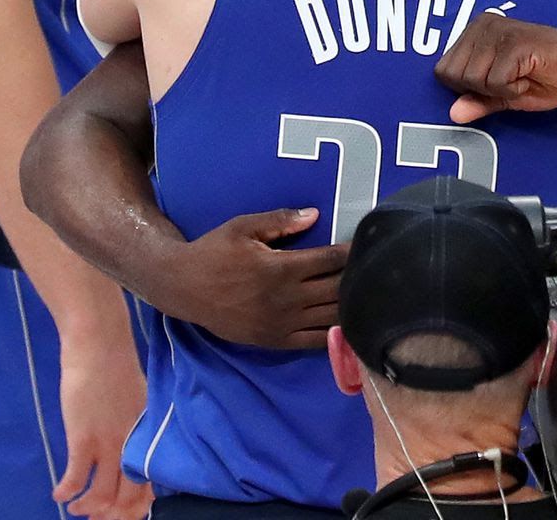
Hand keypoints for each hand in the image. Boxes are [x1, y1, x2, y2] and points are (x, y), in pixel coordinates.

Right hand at [54, 334, 153, 519]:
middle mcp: (133, 446)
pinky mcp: (84, 437)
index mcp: (147, 438)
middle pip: (127, 498)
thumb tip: (128, 451)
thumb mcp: (137, 402)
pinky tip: (58, 494)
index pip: (147, 487)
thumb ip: (135, 429)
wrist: (100, 345)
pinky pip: (77, 477)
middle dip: (110, 516)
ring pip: (103, 495)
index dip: (132, 509)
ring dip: (87, 508)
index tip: (117, 515)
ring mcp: (110, 443)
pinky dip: (67, 491)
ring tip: (75, 508)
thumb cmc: (115, 368)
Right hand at [162, 207, 348, 348]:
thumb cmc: (214, 252)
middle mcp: (286, 299)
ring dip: (352, 305)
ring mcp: (283, 324)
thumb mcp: (242, 227)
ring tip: (366, 293)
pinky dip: (337, 333)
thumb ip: (280, 221)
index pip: (329, 260)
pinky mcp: (276, 341)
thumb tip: (315, 215)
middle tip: (372, 268)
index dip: (351, 252)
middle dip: (358, 278)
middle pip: (337, 289)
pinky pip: (316, 342)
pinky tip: (350, 323)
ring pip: (331, 317)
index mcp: (280, 268)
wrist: (183, 288)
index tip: (366, 245)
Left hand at [435, 16, 556, 123]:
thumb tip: (453, 113)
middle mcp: (482, 24)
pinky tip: (530, 76)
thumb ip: (479, 100)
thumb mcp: (506, 93)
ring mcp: (497, 31)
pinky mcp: (513, 43)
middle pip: (453, 76)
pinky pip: (495, 83)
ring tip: (522, 76)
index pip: (443, 70)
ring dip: (499, 89)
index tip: (497, 82)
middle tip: (511, 80)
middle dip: (482, 89)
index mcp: (476, 30)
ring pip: (472, 79)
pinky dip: (513, 90)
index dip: (468, 88)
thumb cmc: (551, 76)